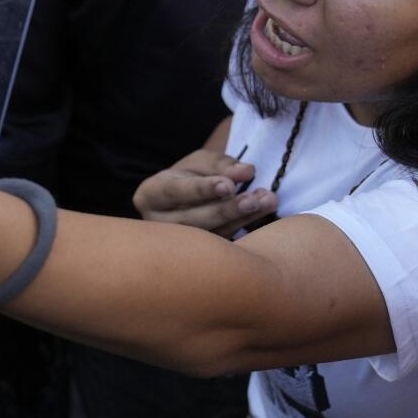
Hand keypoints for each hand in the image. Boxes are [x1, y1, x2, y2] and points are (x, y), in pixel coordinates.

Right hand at [133, 146, 275, 234]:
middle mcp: (158, 224)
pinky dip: (246, 225)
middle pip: (194, 220)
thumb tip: (247, 171)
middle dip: (226, 209)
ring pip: (211, 234)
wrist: (186, 199)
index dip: (202, 189)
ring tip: (267, 200)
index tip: (228, 186)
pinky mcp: (197, 254)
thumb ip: (221, 164)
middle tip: (253, 199)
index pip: (175, 192)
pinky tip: (264, 209)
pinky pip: (223, 241)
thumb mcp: (200, 162)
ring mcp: (177, 244)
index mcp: (150, 195)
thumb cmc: (189, 176)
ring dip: (242, 217)